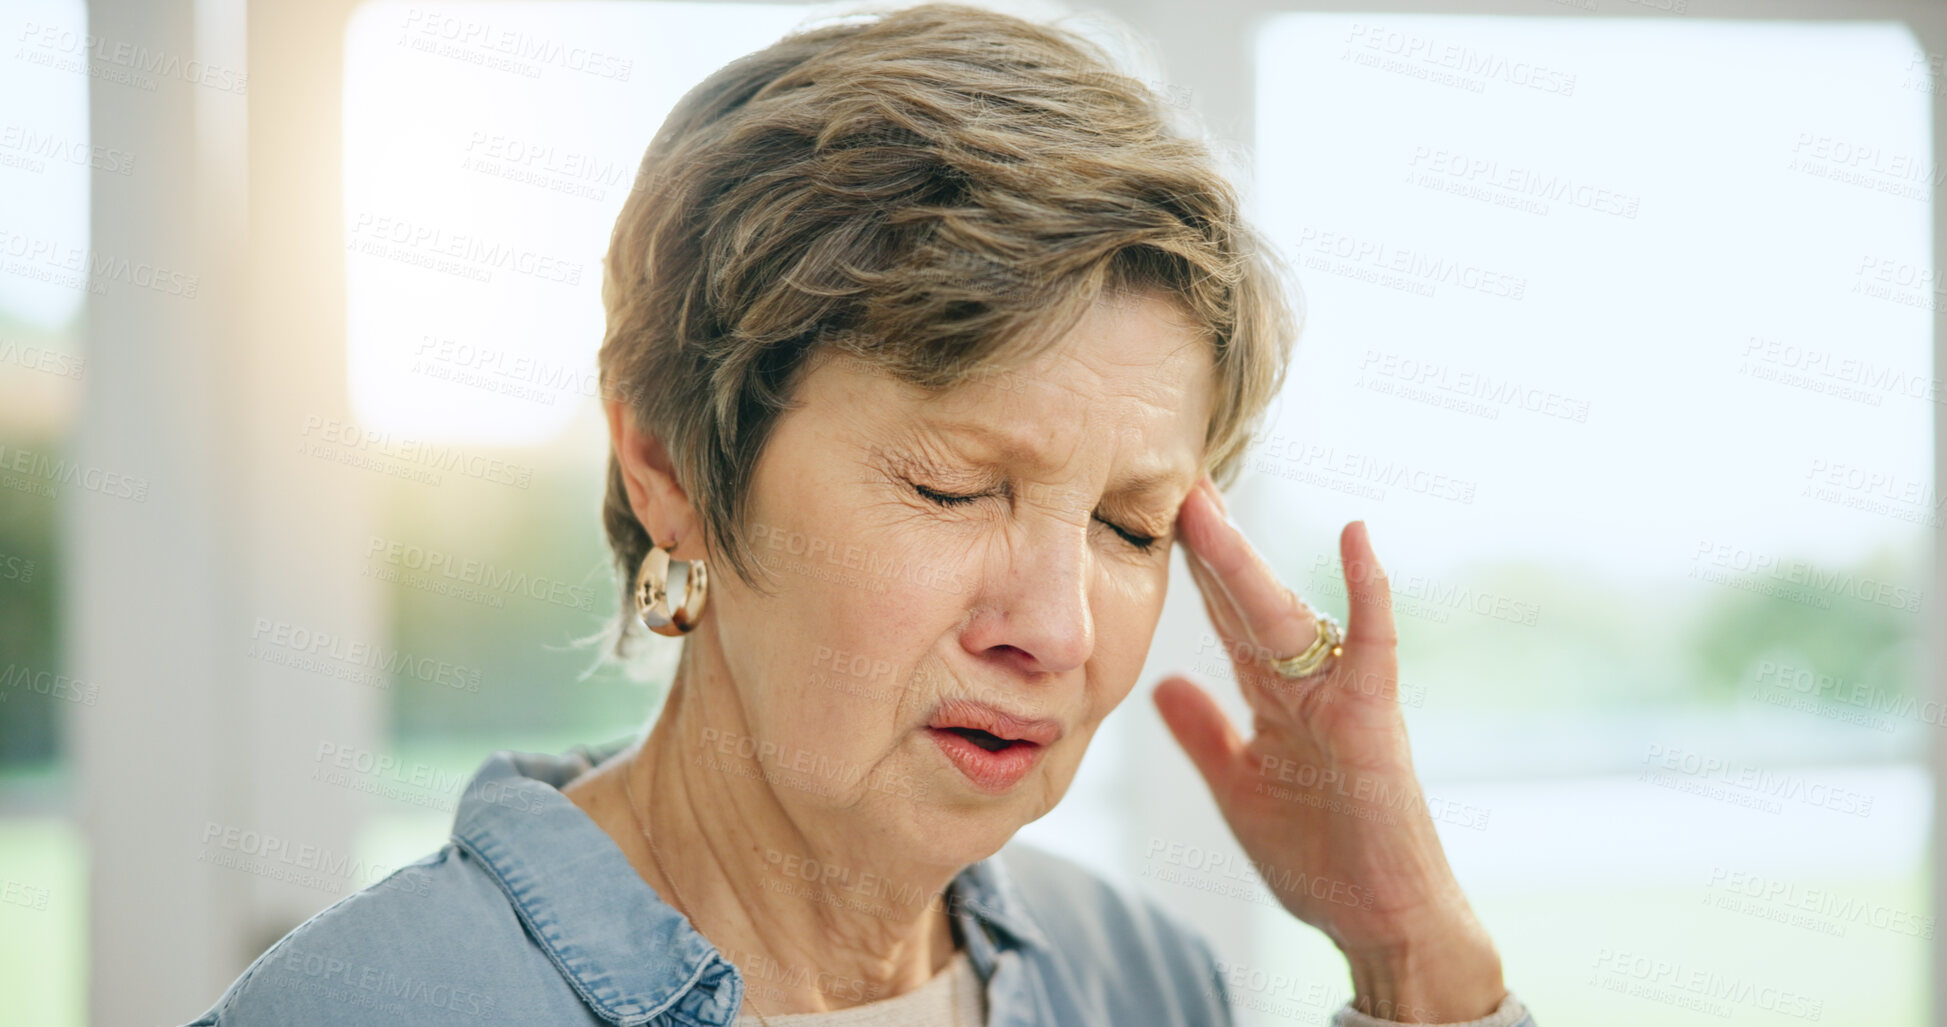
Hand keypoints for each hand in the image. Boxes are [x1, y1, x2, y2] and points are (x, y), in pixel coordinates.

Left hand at [1151, 474, 1505, 1022]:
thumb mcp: (1239, 789)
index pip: (1227, 617)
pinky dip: (1369, 593)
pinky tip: (1357, 538)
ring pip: (1289, 615)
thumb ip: (1205, 735)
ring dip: (1246, 562)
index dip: (1195, 568)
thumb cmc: (1323, 859)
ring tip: (1208, 506)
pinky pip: (1373, 647)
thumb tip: (1163, 686)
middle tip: (1176, 480)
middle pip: (1249, 601)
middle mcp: (1309, 684)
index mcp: (1276, 697)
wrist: (1381, 922)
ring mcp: (1343, 697)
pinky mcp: (1375, 721)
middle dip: (1210, 545)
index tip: (1161, 510)